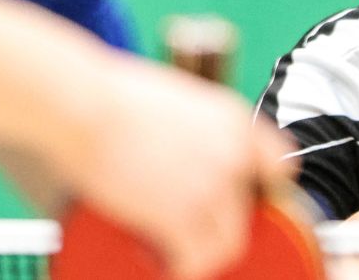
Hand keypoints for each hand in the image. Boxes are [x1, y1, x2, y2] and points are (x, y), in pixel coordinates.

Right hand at [42, 54, 297, 279]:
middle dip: (219, 225)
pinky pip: (196, 261)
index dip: (259, 190)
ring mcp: (211, 188)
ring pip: (228, 243)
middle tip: (188, 232)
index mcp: (234, 120)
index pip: (277, 166)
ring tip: (174, 254)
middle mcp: (233, 156)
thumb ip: (194, 129)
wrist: (82, 106)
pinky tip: (161, 264)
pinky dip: (182, 269)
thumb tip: (182, 156)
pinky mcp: (181, 217)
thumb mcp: (173, 98)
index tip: (240, 202)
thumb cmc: (108, 96)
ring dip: (203, 253)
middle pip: (249, 212)